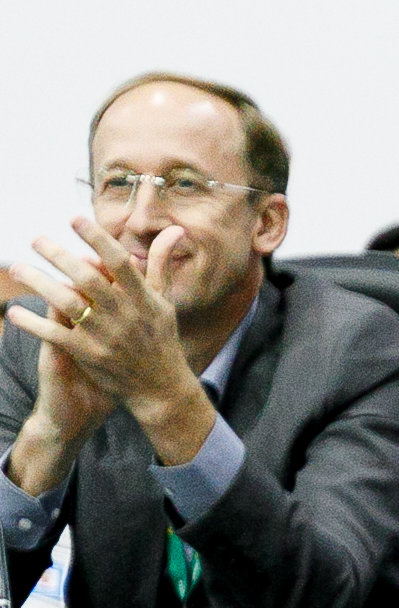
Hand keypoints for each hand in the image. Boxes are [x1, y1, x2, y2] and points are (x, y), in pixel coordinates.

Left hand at [7, 217, 211, 463]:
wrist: (161, 389)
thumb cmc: (161, 338)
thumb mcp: (163, 301)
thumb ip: (160, 264)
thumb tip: (173, 230)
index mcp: (143, 299)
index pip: (119, 262)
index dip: (96, 238)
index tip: (74, 218)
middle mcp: (125, 315)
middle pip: (87, 279)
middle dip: (60, 256)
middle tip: (36, 239)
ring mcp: (106, 336)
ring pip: (67, 304)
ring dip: (39, 284)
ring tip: (17, 268)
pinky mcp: (90, 355)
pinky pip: (56, 335)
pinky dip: (33, 324)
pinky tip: (13, 312)